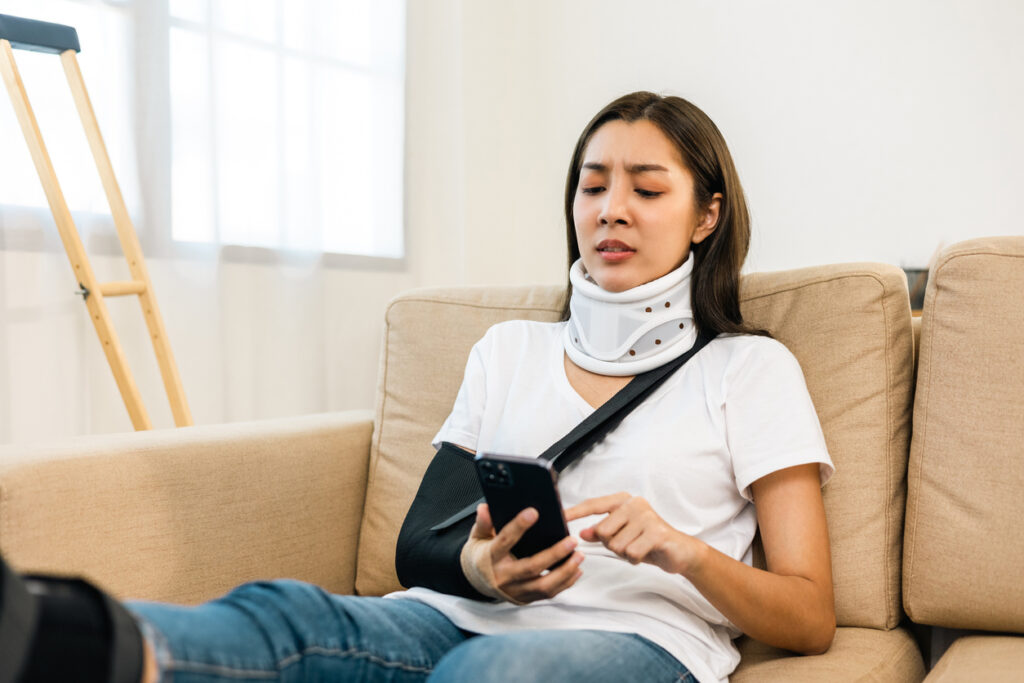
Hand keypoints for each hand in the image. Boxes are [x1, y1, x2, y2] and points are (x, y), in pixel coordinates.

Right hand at [460, 504, 583, 603]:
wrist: (476, 581)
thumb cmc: (481, 555)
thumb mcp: (477, 536)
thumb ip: (483, 522)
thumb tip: (485, 508)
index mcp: (490, 557)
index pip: (505, 540)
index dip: (518, 526)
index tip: (533, 512)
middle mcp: (503, 576)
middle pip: (531, 567)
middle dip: (554, 554)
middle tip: (571, 541)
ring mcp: (515, 590)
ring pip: (544, 585)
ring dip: (565, 571)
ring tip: (579, 555)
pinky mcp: (525, 598)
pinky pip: (548, 594)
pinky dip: (565, 582)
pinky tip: (576, 570)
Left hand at [565, 492, 702, 574]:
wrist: (680, 552)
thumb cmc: (647, 541)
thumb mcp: (621, 536)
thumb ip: (601, 532)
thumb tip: (582, 534)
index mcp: (623, 501)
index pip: (593, 505)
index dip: (575, 512)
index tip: (559, 517)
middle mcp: (634, 504)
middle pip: (602, 531)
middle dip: (612, 544)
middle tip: (628, 543)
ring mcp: (646, 516)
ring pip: (616, 544)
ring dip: (625, 553)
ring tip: (639, 548)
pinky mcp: (657, 532)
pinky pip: (631, 552)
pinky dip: (636, 559)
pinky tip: (646, 553)